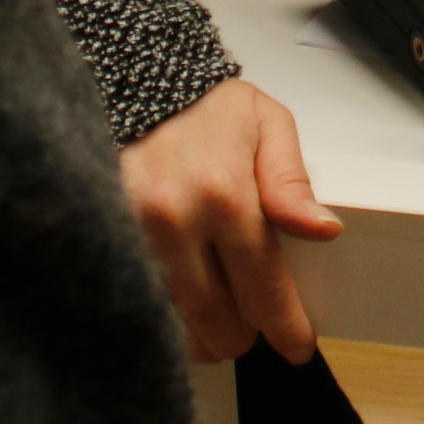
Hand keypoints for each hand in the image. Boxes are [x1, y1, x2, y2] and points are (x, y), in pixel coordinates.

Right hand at [119, 77, 343, 363]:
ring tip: (217, 332)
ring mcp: (128, 234)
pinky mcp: (100, 237)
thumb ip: (292, 183)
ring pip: (169, 318)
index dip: (283, 324)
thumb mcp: (268, 124)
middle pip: (213, 315)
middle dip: (239, 338)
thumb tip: (323, 231)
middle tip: (254, 335)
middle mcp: (172, 220)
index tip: (297, 346)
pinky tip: (175, 315)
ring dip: (197, 336)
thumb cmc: (204, 104)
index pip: (262, 283)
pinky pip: (135, 298)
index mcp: (223, 192)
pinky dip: (158, 317)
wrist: (132, 77)